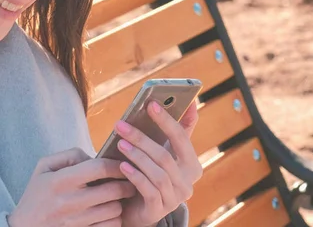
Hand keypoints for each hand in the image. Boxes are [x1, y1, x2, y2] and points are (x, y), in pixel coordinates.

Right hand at [8, 147, 135, 226]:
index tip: (122, 164)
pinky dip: (114, 219)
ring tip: (116, 198)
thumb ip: (70, 155)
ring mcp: (76, 222)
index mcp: (60, 181)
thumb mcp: (44, 167)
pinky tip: (108, 213)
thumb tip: (95, 156)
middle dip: (126, 183)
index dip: (116, 165)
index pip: (98, 168)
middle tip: (129, 181)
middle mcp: (69, 202)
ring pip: (114, 210)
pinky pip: (110, 226)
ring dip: (119, 202)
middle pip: (112, 190)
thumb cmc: (36, 194)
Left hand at [115, 101, 202, 226]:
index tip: (150, 104)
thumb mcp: (167, 153)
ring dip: (137, 156)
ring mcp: (174, 199)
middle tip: (121, 125)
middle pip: (165, 156)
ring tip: (120, 143)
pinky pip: (148, 190)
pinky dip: (135, 176)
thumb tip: (191, 103)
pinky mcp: (158, 210)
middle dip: (142, 138)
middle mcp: (187, 183)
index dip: (166, 120)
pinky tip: (122, 166)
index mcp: (192, 165)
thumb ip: (180, 131)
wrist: (141, 209)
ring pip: (157, 173)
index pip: (181, 138)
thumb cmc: (154, 174)